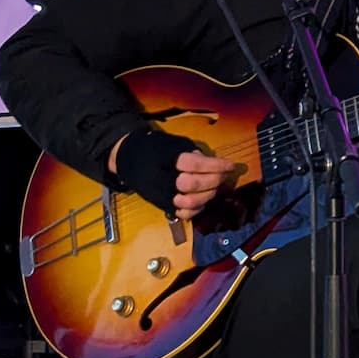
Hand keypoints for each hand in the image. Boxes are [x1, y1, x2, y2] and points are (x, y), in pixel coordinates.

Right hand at [109, 129, 238, 219]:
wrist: (128, 158)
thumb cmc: (157, 148)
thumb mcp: (176, 143)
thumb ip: (195, 154)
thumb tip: (215, 165)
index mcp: (167, 159)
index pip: (195, 164)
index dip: (216, 166)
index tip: (230, 165)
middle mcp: (163, 178)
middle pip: (194, 184)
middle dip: (215, 180)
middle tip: (223, 175)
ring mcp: (162, 194)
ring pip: (191, 202)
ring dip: (209, 195)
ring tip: (214, 187)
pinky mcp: (162, 205)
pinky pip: (184, 214)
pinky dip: (198, 209)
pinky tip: (203, 199)